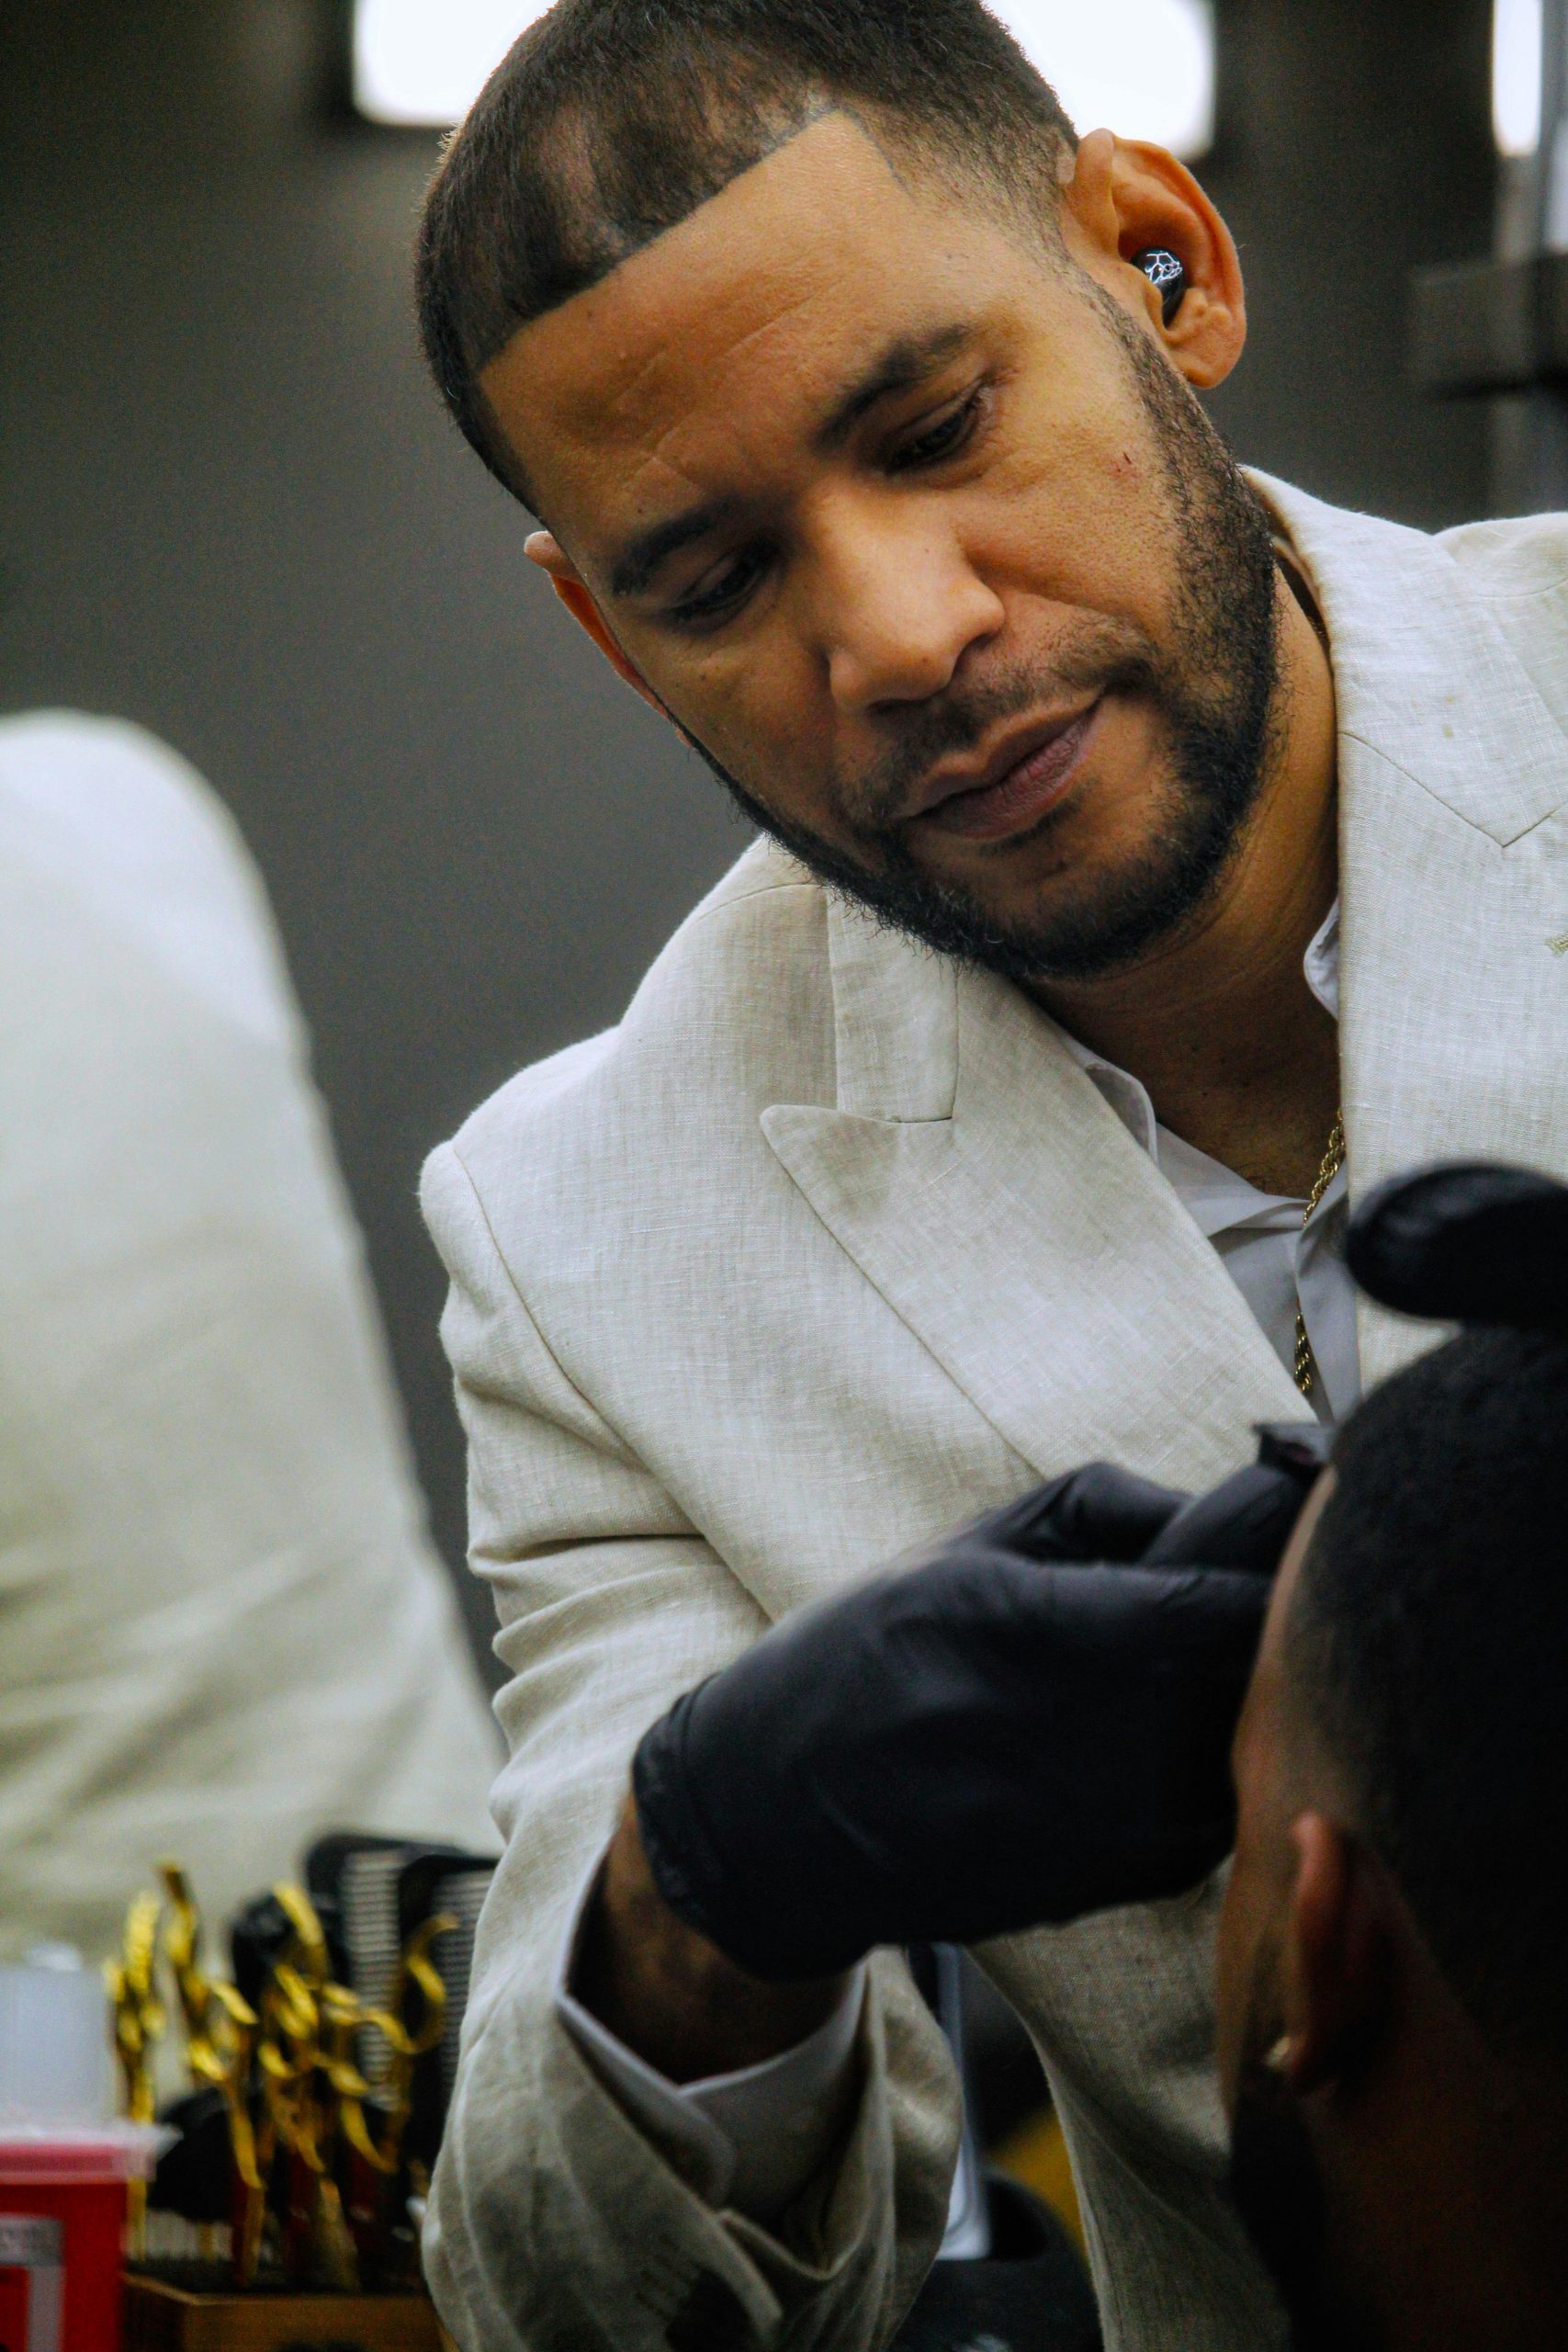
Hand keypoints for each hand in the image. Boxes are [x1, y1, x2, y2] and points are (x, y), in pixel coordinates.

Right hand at [632, 1443, 1321, 1980]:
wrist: (774, 1822)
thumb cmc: (862, 1659)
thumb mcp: (959, 1550)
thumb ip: (1101, 1510)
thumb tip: (1227, 1507)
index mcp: (1019, 1632)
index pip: (1210, 1603)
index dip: (1282, 1554)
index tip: (1313, 1509)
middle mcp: (1067, 1739)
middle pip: (1249, 1676)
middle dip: (1287, 1610)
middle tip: (1296, 1560)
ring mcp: (1096, 1826)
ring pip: (1250, 1748)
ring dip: (1262, 1688)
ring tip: (1237, 1636)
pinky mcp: (1112, 1884)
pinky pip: (1222, 1811)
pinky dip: (1227, 1757)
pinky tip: (1186, 1718)